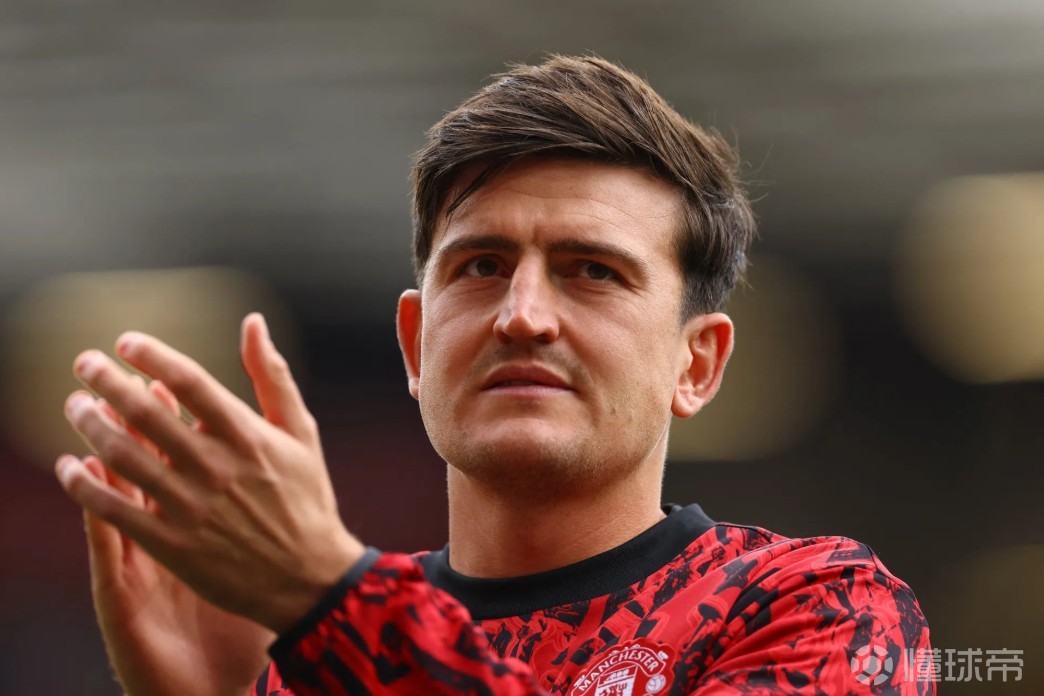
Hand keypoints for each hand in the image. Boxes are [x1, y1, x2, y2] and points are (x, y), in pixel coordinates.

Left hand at [56, 313, 364, 633]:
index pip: (189, 381)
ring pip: (124, 456)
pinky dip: (85, 484)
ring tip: (74, 404)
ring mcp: (191, 508)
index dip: (152, 355)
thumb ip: (272, 375)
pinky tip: (69, 466)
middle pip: (146, 413)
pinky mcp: (172, 544)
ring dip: (90, 424)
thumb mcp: (301, 432)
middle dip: (107, 381)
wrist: (309, 577)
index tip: (126, 341)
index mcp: (248, 436)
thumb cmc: (306, 498)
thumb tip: (253, 321)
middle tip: (84, 362)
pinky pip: (115, 509)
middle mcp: (216, 468)